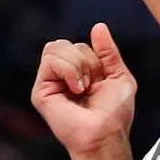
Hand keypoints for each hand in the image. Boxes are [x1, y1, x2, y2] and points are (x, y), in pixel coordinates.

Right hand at [32, 25, 137, 159]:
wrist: (107, 133)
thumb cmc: (115, 113)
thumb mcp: (119, 75)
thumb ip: (108, 51)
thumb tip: (98, 27)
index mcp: (77, 73)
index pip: (77, 45)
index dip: (94, 57)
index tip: (100, 80)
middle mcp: (61, 78)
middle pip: (63, 44)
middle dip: (84, 58)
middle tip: (90, 83)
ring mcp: (49, 84)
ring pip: (54, 48)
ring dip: (76, 65)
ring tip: (82, 87)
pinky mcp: (40, 92)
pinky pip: (50, 61)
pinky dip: (68, 70)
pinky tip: (76, 89)